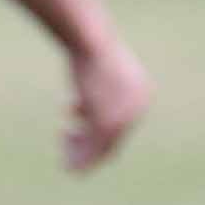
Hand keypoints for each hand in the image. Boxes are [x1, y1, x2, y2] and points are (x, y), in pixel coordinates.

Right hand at [62, 37, 153, 169]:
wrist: (90, 40)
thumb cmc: (90, 47)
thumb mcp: (97, 66)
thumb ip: (97, 88)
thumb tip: (86, 106)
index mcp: (141, 94)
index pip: (121, 121)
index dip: (96, 123)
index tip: (74, 119)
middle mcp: (137, 109)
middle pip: (114, 137)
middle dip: (88, 140)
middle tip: (64, 135)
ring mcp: (125, 117)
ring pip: (104, 147)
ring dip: (82, 153)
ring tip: (63, 149)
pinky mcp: (109, 123)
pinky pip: (95, 149)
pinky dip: (81, 159)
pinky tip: (67, 164)